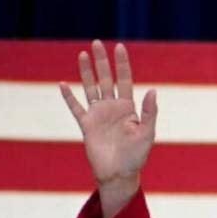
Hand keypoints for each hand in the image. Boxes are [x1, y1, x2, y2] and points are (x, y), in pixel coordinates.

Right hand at [59, 40, 156, 216]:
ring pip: (91, 88)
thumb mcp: (147, 133)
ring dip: (86, 72)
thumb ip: (149, 112)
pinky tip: (62, 84)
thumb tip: (153, 90)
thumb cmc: (136, 156)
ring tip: (82, 54)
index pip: (125, 80)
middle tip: (97, 43)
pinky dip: (69, 97)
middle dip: (102, 61)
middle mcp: (112, 108)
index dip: (122, 64)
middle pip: (106, 79)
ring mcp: (98, 115)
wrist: (119, 175)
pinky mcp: (86, 126)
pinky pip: (76, 108)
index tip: (119, 47)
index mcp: (128, 108)